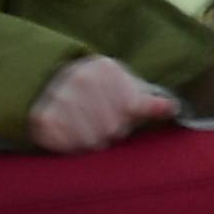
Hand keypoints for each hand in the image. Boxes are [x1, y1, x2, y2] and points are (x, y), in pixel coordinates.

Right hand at [27, 57, 177, 153]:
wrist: (48, 85)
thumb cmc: (98, 92)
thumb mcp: (126, 88)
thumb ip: (149, 101)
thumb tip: (171, 108)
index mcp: (105, 67)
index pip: (130, 108)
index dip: (126, 118)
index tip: (117, 111)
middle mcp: (80, 77)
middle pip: (112, 128)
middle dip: (109, 132)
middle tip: (96, 122)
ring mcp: (58, 96)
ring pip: (91, 141)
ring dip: (90, 142)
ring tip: (83, 129)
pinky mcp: (42, 118)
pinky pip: (68, 146)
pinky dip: (71, 146)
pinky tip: (68, 133)